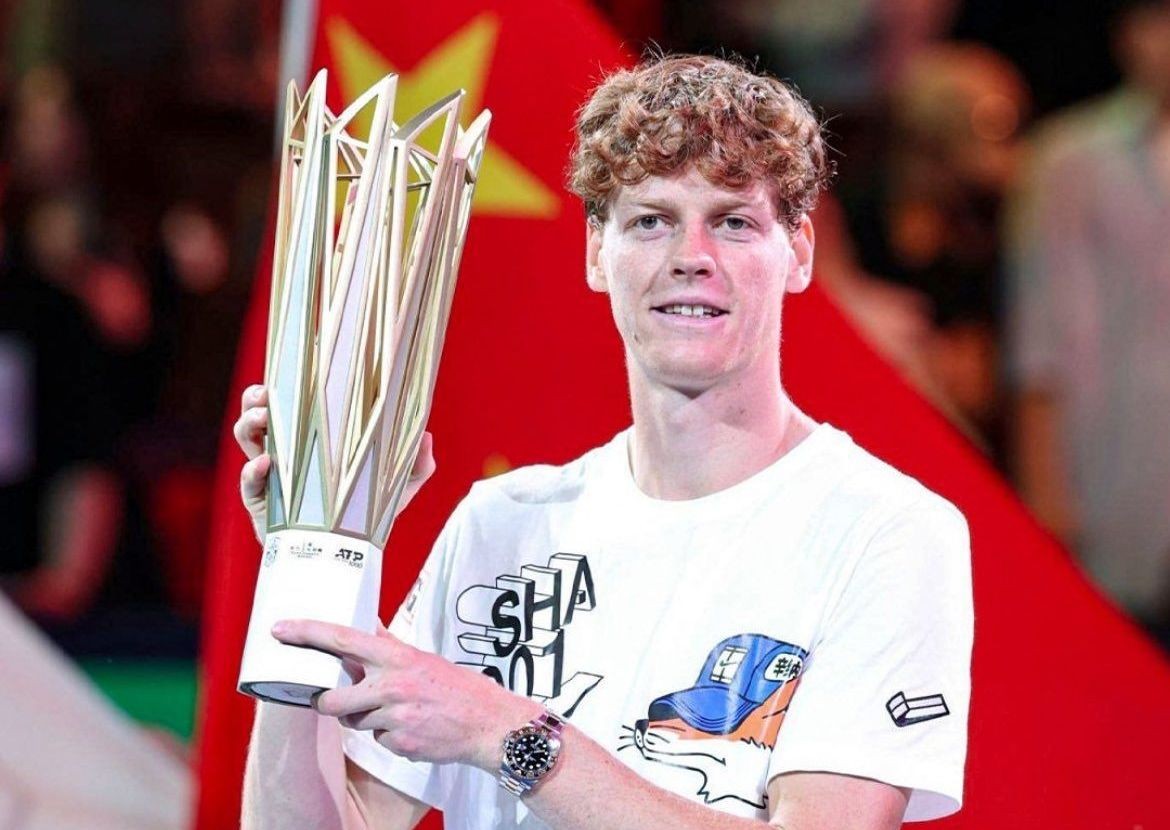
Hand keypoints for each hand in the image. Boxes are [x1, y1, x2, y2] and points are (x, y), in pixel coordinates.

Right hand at [234, 384, 436, 544]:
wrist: (347, 556)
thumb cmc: (367, 514)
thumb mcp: (398, 486)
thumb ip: (417, 464)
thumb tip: (427, 436)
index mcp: (315, 438)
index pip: (298, 401)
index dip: (291, 380)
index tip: (296, 363)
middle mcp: (289, 450)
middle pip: (260, 412)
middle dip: (256, 397)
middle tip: (267, 392)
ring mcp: (272, 474)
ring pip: (246, 438)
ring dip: (249, 424)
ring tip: (263, 419)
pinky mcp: (262, 503)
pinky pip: (248, 482)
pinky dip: (251, 470)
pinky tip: (266, 463)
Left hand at [271, 619, 540, 768]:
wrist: (490, 723)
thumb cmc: (456, 688)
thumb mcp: (421, 658)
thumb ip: (388, 645)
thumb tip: (364, 623)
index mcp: (396, 657)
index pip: (342, 639)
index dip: (307, 633)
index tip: (280, 630)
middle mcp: (392, 685)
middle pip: (333, 699)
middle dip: (332, 703)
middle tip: (343, 700)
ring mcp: (396, 716)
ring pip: (357, 722)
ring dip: (369, 720)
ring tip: (399, 712)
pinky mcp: (400, 743)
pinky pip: (379, 740)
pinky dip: (391, 736)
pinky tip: (414, 729)